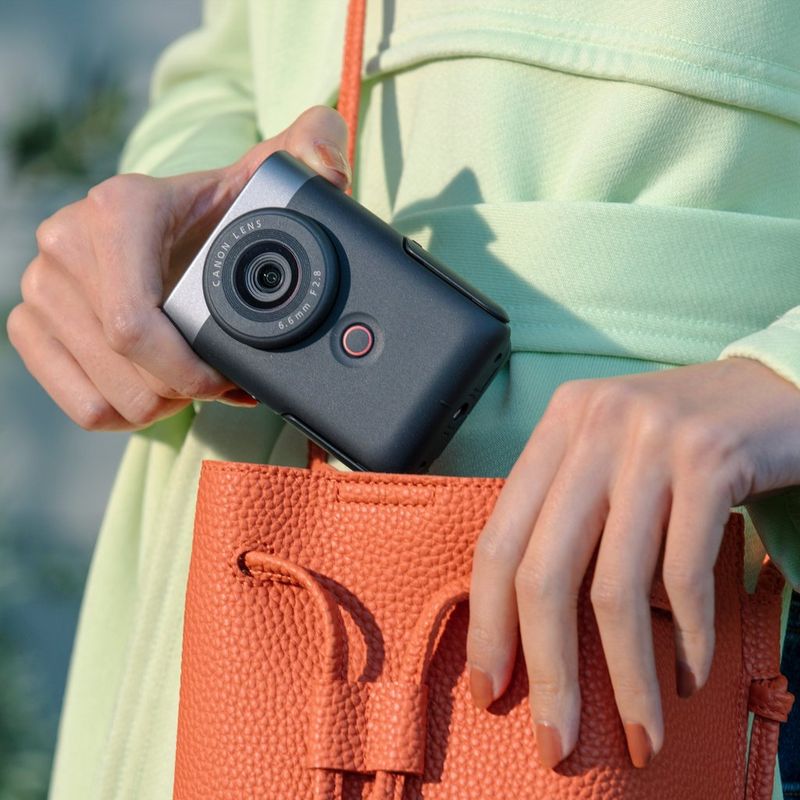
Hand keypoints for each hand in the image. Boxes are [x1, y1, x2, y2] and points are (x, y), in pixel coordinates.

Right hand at [6, 105, 351, 429]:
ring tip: (195, 379)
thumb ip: (312, 154)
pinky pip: (86, 407)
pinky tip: (158, 385)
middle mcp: (66, 243)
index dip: (191, 369)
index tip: (231, 377)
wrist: (170, 225)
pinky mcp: (30, 325)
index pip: (136, 325)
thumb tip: (329, 172)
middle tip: (223, 377)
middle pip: (130, 368)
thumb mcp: (267, 179)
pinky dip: (130, 413)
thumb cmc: (220, 212)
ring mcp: (41, 287)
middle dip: (188, 388)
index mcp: (120, 209)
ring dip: (165, 403)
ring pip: (113, 396)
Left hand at [466, 356, 799, 767]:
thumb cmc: (685, 443)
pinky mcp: (710, 460)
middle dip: (547, 669)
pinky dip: (688, 639)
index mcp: (556, 427)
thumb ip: (570, 515)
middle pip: (544, 571)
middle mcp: (592, 426)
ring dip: (626, 676)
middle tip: (556, 740)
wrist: (778, 388)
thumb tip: (530, 626)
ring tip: (639, 732)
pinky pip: (686, 576)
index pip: (499, 539)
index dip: (489, 622)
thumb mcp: (611, 459)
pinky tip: (688, 676)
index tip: (492, 687)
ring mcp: (650, 441)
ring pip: (616, 586)